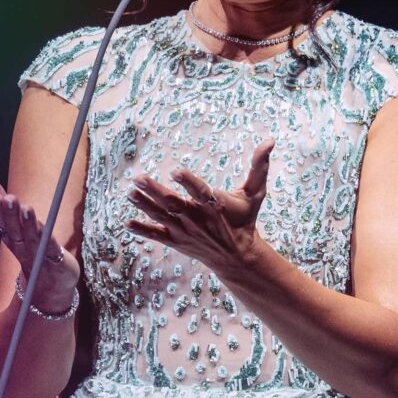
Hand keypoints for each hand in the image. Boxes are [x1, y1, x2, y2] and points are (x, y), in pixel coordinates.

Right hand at [0, 167, 79, 308]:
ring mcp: (37, 254)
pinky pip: (49, 247)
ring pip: (28, 237)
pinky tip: (42, 225)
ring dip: (24, 222)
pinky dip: (44, 237)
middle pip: (11, 229)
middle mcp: (20, 246)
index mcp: (10, 237)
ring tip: (21, 206)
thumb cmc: (33, 254)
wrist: (51, 290)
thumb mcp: (19, 227)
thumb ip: (4, 203)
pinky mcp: (56, 260)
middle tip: (2, 198)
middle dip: (6, 213)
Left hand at [126, 139, 274, 272]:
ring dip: (144, 205)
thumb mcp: (255, 194)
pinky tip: (127, 223)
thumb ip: (259, 167)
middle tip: (139, 177)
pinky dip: (143, 230)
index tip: (175, 171)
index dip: (188, 182)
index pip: (200, 192)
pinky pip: (157, 235)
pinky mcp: (177, 241)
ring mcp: (186, 232)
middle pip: (174, 204)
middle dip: (156, 192)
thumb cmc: (245, 220)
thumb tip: (270, 140)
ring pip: (162, 217)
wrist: (237, 257)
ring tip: (130, 192)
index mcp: (216, 206)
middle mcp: (198, 219)